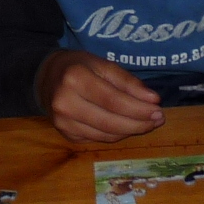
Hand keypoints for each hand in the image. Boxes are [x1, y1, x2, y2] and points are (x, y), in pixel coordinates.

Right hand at [38, 50, 162, 143]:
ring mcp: (63, 122)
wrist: (45, 79)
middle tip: (159, 119)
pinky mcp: (65, 135)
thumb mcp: (102, 64)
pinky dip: (116, 135)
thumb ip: (127, 81)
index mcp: (75, 78)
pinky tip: (127, 126)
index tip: (158, 109)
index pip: (113, 100)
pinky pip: (98, 139)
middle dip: (139, 123)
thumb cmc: (78, 67)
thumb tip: (152, 100)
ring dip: (130, 131)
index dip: (138, 108)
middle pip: (110, 122)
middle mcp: (65, 103)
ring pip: (106, 135)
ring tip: (147, 123)